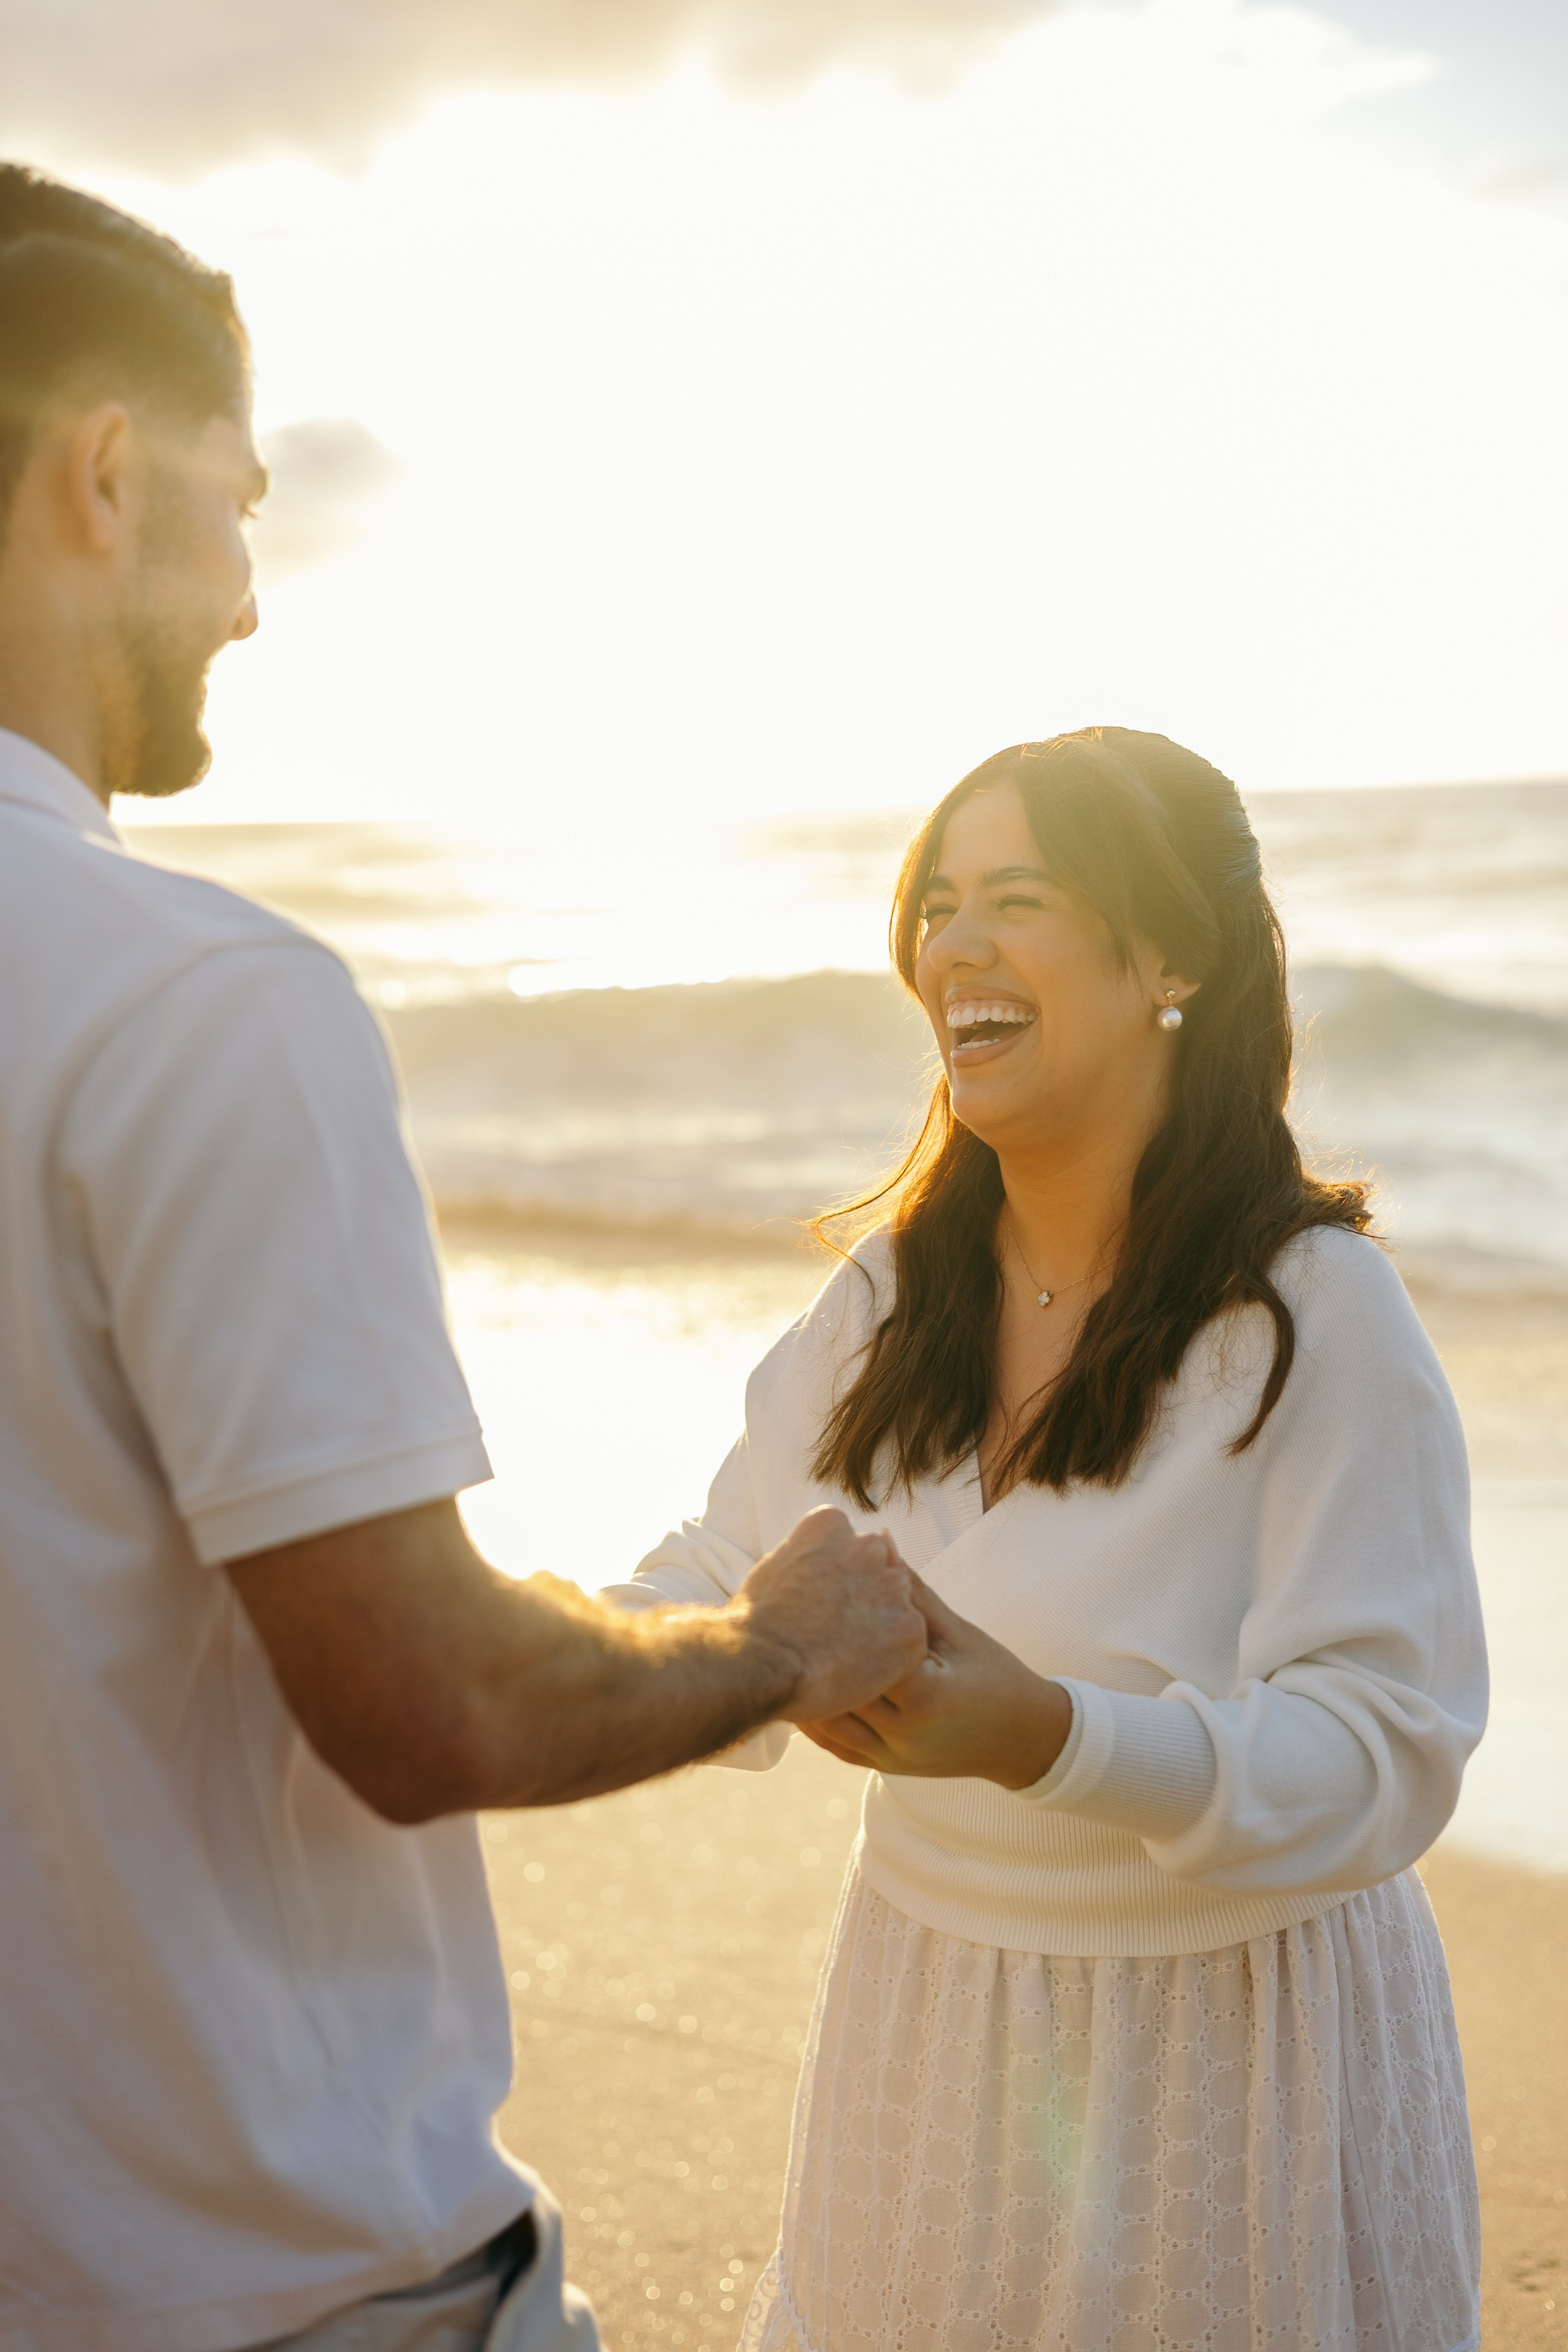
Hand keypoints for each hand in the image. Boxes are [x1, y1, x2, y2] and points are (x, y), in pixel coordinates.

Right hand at [732, 1507, 926, 1724]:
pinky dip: (891, 1662)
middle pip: (879, 1571)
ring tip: (844, 1654)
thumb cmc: (755, 1625)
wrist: (762, 1664)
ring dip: (880, 1628)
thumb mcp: (773, 1569)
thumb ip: (806, 1560)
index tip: (820, 1602)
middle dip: (865, 1598)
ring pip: (897, 1607)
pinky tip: (858, 1671)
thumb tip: (812, 1571)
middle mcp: (868, 1545)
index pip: (849, 1545)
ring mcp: (892, 1585)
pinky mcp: (910, 1627)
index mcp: (831, 1524)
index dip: (837, 1578)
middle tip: (836, 1631)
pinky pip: (909, 1645)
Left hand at [798, 1573, 1071, 1789]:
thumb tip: (882, 1543)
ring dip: (805, 1686)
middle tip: (781, 1615)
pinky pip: (837, 1745)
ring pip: (830, 1721)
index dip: (840, 1620)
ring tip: (780, 1650)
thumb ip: (915, 1594)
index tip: (814, 1589)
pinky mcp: (886, 1768)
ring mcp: (892, 1757)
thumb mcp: (961, 1631)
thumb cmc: (997, 1677)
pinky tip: (796, 1690)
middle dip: (815, 1650)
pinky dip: (814, 1719)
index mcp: (927, 1698)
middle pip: (842, 1686)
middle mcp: (904, 1734)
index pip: (867, 1654)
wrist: (1023, 1740)